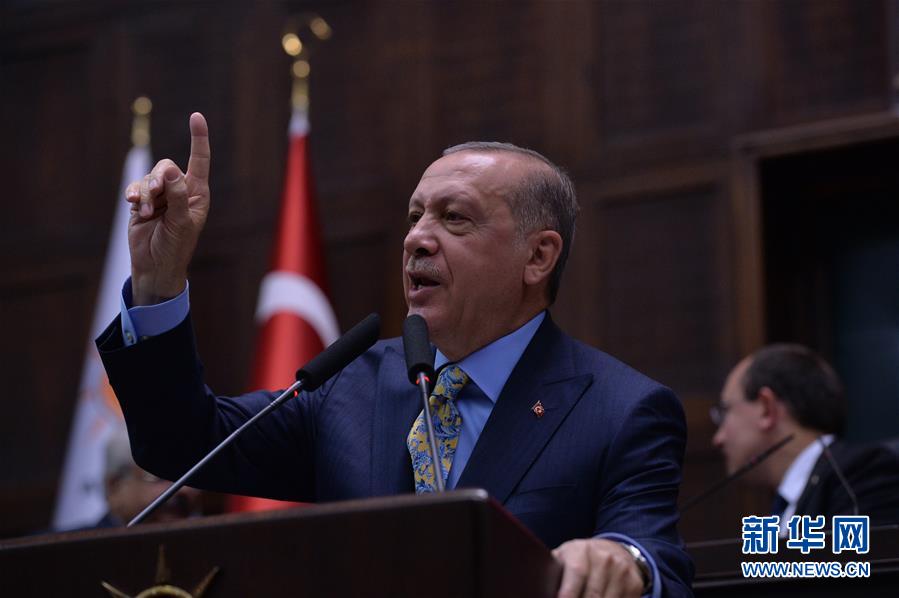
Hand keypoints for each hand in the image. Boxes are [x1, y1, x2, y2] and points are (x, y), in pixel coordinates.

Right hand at [125, 112, 210, 304]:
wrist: (155, 265)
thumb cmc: (175, 247)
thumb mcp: (180, 222)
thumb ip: (176, 196)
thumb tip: (172, 170)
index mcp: (197, 194)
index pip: (199, 161)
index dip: (198, 138)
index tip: (196, 116)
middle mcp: (180, 191)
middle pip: (167, 166)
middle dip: (158, 179)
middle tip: (155, 197)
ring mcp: (160, 196)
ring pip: (149, 177)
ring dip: (145, 194)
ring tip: (146, 214)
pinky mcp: (142, 202)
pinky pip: (136, 188)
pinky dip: (134, 195)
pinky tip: (133, 206)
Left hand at [553, 538, 644, 597]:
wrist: (612, 551)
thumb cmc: (578, 560)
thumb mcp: (563, 558)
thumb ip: (552, 572)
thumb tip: (538, 587)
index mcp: (581, 550)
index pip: (577, 572)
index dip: (568, 593)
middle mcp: (604, 557)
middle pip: (593, 595)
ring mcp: (621, 570)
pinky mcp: (634, 583)